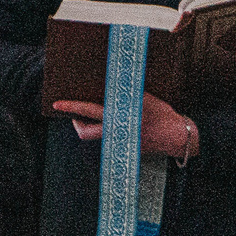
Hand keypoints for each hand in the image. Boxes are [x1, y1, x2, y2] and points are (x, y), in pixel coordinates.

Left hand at [53, 92, 198, 158]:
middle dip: (75, 122)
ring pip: (93, 136)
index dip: (71, 107)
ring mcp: (119, 142)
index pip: (89, 110)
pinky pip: (106, 139)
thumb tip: (107, 85)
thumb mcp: (143, 98)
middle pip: (84, 132)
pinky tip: (108, 122)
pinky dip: (104, 130)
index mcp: (119, 116)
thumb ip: (124, 94)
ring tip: (87, 115)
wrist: (178, 137)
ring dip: (88, 126)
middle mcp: (116, 132)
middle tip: (68, 112)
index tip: (57, 104)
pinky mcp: (124, 149)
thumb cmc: (162, 114)